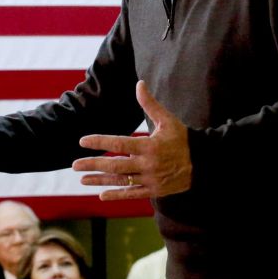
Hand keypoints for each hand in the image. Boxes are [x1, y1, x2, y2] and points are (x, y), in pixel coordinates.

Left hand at [72, 81, 191, 199]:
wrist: (203, 162)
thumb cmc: (183, 138)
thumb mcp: (167, 120)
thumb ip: (150, 103)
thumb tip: (139, 83)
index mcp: (149, 145)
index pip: (119, 143)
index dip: (100, 142)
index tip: (83, 141)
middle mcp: (148, 164)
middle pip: (115, 165)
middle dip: (93, 164)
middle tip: (75, 164)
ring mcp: (150, 179)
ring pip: (121, 181)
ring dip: (99, 181)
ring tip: (82, 179)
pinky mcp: (154, 190)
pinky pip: (132, 193)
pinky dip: (117, 195)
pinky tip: (101, 195)